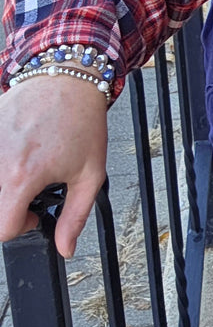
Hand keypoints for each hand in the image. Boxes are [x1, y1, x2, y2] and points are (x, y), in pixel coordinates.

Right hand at [0, 77, 108, 257]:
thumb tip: (66, 247)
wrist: (67, 78)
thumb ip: (75, 217)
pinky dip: (2, 162)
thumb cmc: (81, 122)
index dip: (20, 227)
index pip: (1, 227)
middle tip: (30, 191)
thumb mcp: (90, 175)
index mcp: (21, 176)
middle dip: (9, 205)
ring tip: (25, 168)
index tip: (33, 214)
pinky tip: (19, 151)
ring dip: (5, 183)